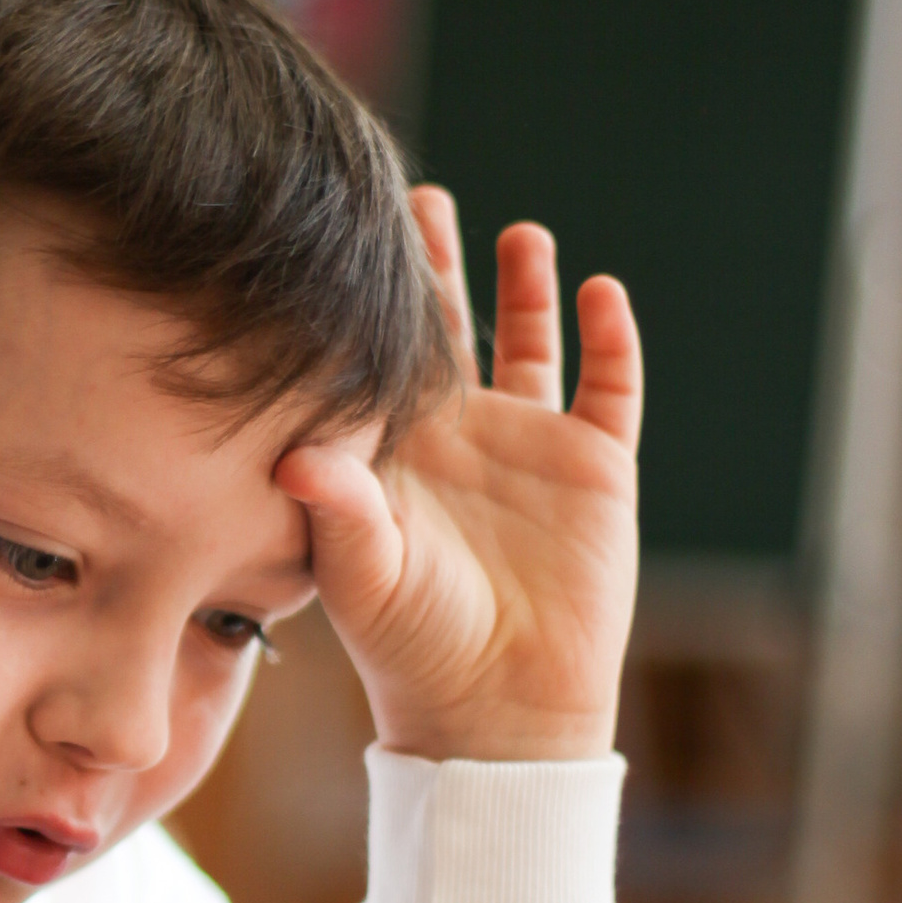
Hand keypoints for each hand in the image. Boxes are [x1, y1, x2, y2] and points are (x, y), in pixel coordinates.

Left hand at [277, 193, 638, 761]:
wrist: (503, 710)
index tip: (338, 226)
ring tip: (519, 232)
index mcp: (395, 449)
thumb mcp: (362, 576)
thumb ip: (334, 508)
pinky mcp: (596, 467)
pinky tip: (601, 289)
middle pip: (448, 327)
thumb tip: (290, 454)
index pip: (376, 352)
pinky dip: (610, 337)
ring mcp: (530, 445)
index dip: (366, 294)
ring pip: (530, 341)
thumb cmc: (412, 649)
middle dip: (434, 264)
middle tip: (415, 192)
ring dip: (527, 287)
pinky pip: (610, 386)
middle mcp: (459, 434)